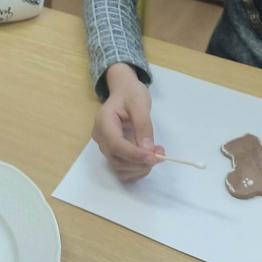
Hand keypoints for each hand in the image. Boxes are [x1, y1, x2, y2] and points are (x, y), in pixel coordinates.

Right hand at [92, 63, 163, 181]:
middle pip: (117, 160)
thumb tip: (148, 150)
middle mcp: (101, 137)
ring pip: (120, 168)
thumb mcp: (140, 103)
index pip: (116, 145)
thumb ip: (143, 125)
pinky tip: (148, 158)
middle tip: (160, 152)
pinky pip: (123, 170)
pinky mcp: (113, 153)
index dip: (134, 155)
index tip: (153, 158)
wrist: (124, 92)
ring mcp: (106, 147)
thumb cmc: (131, 93)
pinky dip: (137, 169)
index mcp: (103, 121)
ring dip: (140, 167)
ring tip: (156, 153)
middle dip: (140, 161)